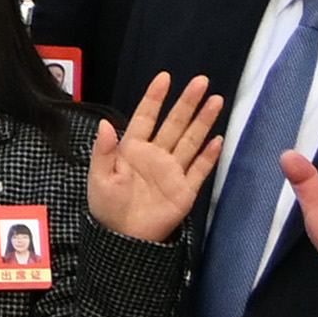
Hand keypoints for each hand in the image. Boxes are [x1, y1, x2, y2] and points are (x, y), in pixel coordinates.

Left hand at [86, 74, 235, 252]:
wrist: (125, 238)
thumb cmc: (107, 206)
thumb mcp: (99, 177)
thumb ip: (104, 151)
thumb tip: (106, 123)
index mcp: (132, 149)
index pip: (145, 117)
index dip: (155, 98)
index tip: (165, 78)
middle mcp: (155, 155)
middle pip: (174, 123)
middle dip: (187, 102)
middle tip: (201, 82)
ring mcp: (172, 171)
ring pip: (190, 140)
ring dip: (203, 122)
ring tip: (216, 101)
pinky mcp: (185, 189)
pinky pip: (199, 169)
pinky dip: (209, 155)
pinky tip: (218, 140)